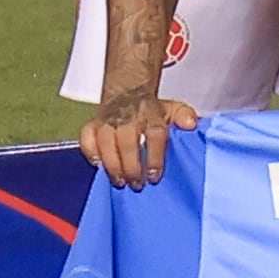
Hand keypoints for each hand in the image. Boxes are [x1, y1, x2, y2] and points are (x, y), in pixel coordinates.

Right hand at [83, 90, 199, 187]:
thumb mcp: (174, 109)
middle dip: (131, 165)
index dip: (154, 156)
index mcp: (151, 114)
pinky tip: (98, 164)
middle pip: (127, 141)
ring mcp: (108, 120)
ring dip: (112, 164)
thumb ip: (184, 116)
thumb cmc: (152, 110)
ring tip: (119, 182)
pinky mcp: (93, 125)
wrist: (128, 93)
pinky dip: (90, 151)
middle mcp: (128, 117)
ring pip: (106, 141)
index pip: (154, 134)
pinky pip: (87, 137)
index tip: (155, 175)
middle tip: (136, 184)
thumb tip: (192, 124)